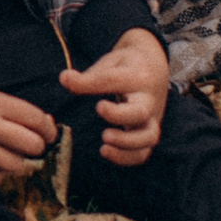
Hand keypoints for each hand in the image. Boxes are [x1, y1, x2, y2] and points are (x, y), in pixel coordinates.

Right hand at [0, 68, 55, 180]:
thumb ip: (18, 110)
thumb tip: (49, 127)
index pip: (36, 119)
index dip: (48, 129)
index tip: (47, 132)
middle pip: (32, 145)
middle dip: (38, 146)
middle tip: (30, 144)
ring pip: (16, 165)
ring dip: (19, 161)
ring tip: (10, 151)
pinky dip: (2, 172)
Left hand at [61, 29, 168, 167]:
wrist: (156, 68)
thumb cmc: (127, 66)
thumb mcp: (110, 63)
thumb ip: (90, 75)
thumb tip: (64, 79)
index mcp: (136, 76)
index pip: (112, 80)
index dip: (90, 83)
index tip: (69, 80)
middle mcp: (148, 98)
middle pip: (140, 112)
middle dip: (119, 116)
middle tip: (99, 111)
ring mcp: (152, 117)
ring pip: (148, 136)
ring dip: (126, 144)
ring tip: (104, 147)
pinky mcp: (149, 132)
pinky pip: (144, 151)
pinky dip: (127, 157)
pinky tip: (107, 152)